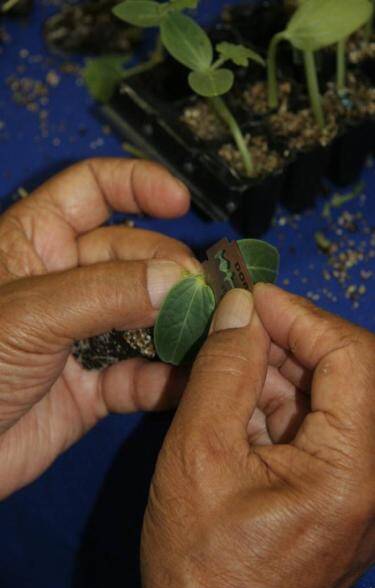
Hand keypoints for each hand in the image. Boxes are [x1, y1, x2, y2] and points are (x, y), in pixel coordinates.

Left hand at [0, 158, 199, 499]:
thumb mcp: (30, 314)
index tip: (181, 203)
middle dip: (171, 271)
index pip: (92, 189)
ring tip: (211, 334)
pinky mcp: (94, 387)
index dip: (138, 185)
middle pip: (135, 257)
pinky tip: (185, 383)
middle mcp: (66, 283)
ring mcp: (83, 336)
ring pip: (146, 317)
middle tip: (203, 294)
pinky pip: (140, 376)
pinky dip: (164, 381)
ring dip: (178, 327)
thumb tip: (180, 279)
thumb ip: (106, 293)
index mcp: (36, 242)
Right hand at [142, 286, 374, 587]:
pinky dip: (272, 399)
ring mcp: (355, 483)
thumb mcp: (198, 456)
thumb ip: (222, 372)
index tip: (251, 297)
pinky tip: (231, 392)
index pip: (353, 358)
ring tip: (222, 355)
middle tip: (233, 321)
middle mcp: (369, 475)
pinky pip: (311, 423)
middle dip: (287, 339)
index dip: (302, 316)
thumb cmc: (201, 566)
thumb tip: (239, 307)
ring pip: (326, 393)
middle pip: (345, 371)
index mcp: (353, 471)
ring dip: (275, 366)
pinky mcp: (333, 487)